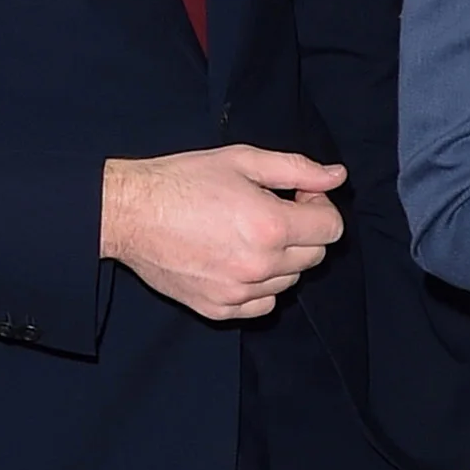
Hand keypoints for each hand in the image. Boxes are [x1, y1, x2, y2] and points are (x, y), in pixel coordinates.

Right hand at [100, 147, 345, 320]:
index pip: (331, 229)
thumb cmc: (185, 180)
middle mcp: (260, 266)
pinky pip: (262, 304)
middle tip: (273, 210)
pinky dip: (260, 285)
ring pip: (290, 281)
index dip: (319, 207)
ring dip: (282, 258)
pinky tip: (237, 258)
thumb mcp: (244, 160)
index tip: (296, 197)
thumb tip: (338, 177)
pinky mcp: (218, 309)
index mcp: (270, 226)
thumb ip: (298, 169)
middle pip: (314, 256)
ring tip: (249, 233)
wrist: (132, 213)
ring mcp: (238, 293)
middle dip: (304, 231)